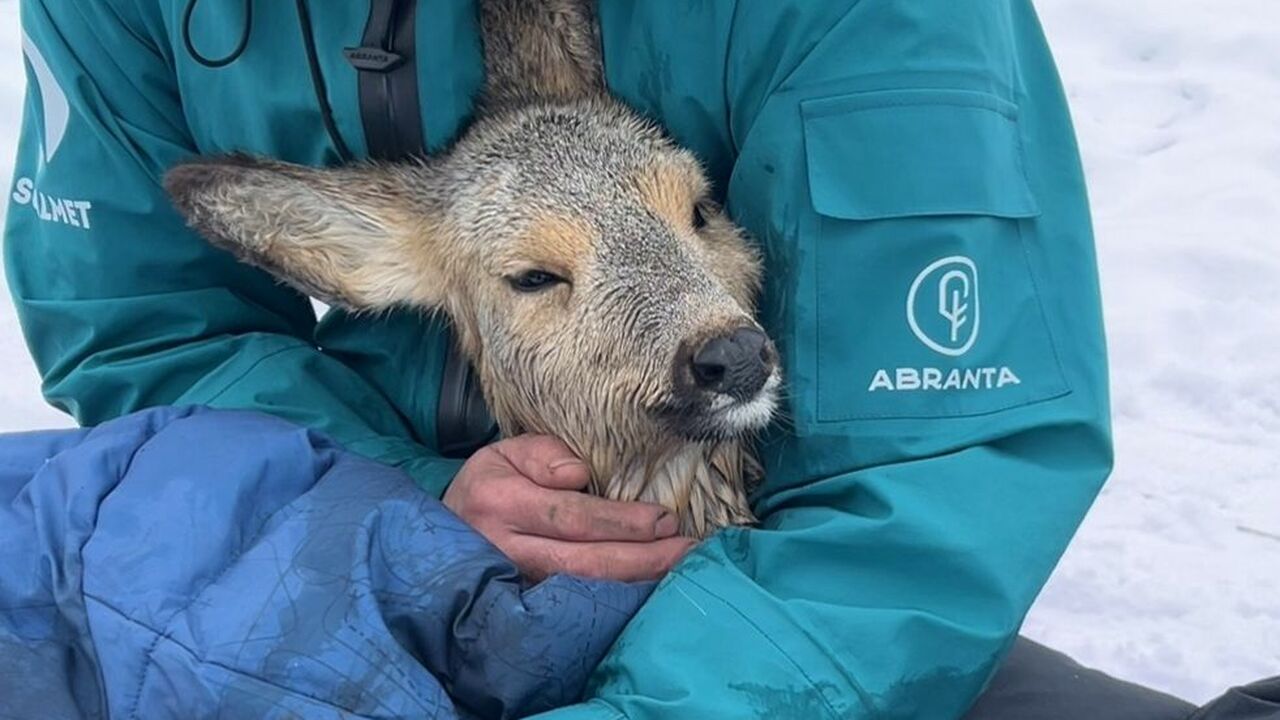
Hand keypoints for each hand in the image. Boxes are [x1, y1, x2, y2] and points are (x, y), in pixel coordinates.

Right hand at [443, 435, 696, 581]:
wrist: (448, 530)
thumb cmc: (489, 485)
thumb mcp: (506, 452)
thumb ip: (543, 452)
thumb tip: (578, 474)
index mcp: (501, 503)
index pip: (571, 516)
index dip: (621, 521)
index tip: (664, 520)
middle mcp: (506, 549)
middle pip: (584, 562)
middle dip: (641, 558)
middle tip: (686, 549)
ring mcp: (514, 584)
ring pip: (582, 590)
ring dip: (635, 582)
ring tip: (678, 568)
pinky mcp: (524, 605)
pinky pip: (575, 607)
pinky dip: (615, 599)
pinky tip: (649, 588)